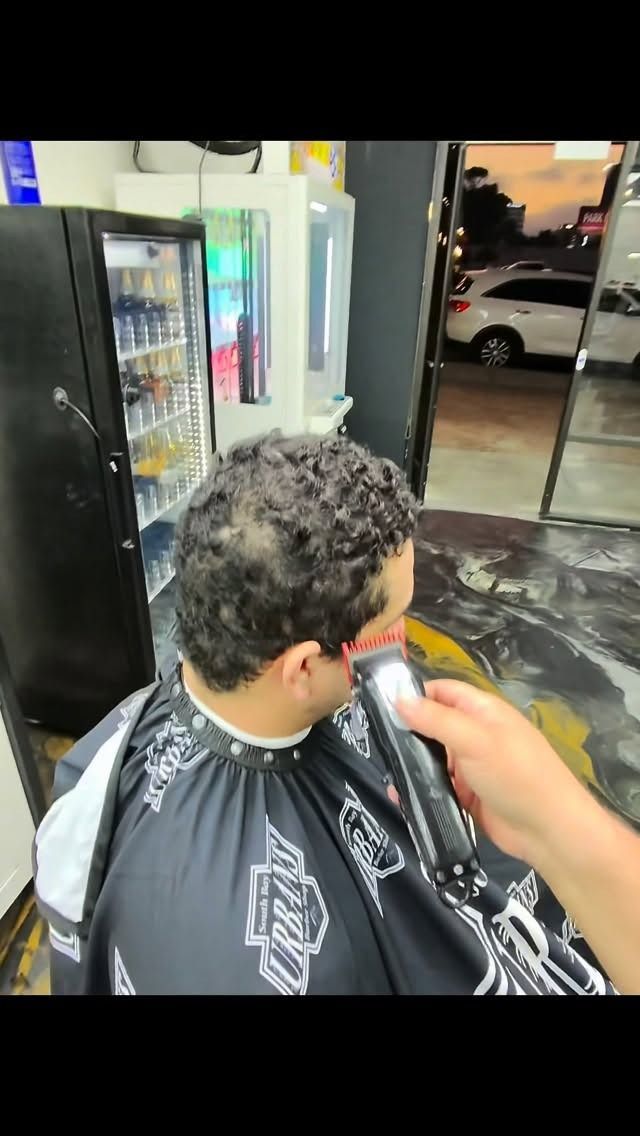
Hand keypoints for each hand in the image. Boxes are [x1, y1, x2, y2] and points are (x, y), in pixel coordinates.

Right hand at [397, 679, 586, 864]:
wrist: (549, 831)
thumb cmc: (516, 775)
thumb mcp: (475, 740)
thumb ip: (436, 720)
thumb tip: (398, 700)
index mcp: (483, 711)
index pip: (443, 691)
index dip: (415, 695)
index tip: (382, 707)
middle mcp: (477, 734)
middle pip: (435, 725)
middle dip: (408, 733)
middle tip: (378, 744)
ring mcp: (473, 767)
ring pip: (434, 759)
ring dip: (412, 765)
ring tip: (387, 773)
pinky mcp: (469, 795)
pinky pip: (438, 787)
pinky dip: (421, 791)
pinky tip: (401, 798)